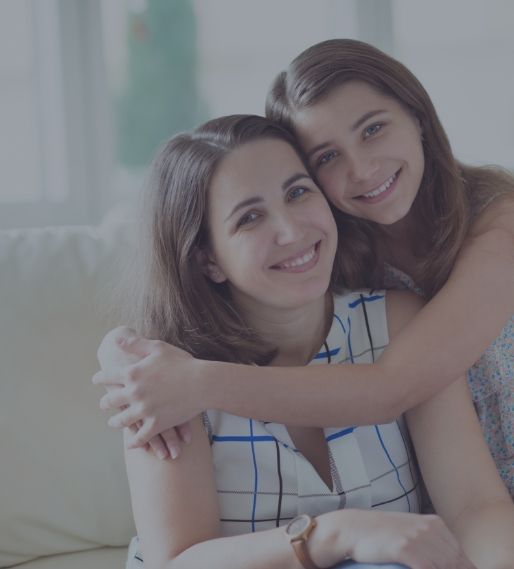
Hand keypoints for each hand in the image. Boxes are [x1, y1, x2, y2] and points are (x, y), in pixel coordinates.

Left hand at [93, 328, 203, 451]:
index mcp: (132, 373)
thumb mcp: (158, 348)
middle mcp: (134, 393)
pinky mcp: (157, 424)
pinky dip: (134, 441)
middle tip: (103, 404)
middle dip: (105, 402)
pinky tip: (130, 442)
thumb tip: (117, 339)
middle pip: (111, 401)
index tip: (96, 380)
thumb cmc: (182, 362)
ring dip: (115, 422)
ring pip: (122, 421)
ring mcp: (145, 410)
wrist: (203, 382)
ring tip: (113, 422)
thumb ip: (136, 344)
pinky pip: (140, 437)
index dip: (100, 379)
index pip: (108, 377)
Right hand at [342, 510, 475, 568]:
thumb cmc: (381, 534)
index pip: (461, 557)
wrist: (353, 528)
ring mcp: (418, 537)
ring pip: (445, 567)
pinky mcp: (406, 547)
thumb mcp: (410, 532)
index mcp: (435, 524)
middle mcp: (430, 528)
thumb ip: (431, 542)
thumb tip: (450, 561)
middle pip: (456, 564)